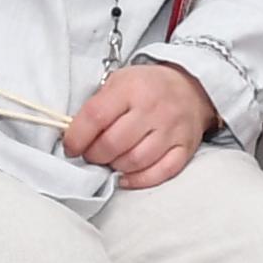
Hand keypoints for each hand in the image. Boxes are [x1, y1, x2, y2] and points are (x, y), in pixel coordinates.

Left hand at [61, 62, 215, 188]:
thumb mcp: (119, 82)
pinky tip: (126, 176)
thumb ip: (98, 106)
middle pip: (113, 144)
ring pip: (135, 161)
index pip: (96, 117)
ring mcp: (172, 130)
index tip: (71, 147)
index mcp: (131, 88)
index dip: (77, 137)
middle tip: (91, 155)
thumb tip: (75, 137)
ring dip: (115, 167)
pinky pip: (160, 172)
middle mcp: (153, 109)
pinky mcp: (185, 147)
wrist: (191, 87)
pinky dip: (139, 180)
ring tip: (111, 161)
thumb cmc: (147, 87)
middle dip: (94, 155)